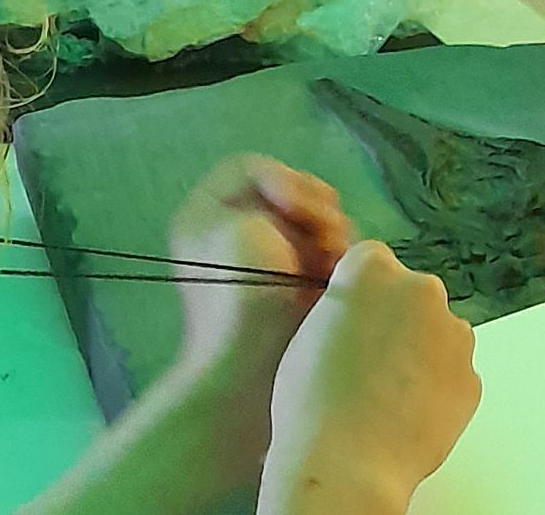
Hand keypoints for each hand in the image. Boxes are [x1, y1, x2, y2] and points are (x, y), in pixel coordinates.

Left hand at [168, 157, 352, 491]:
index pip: (249, 168)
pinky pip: (329, 251)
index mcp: (208, 215)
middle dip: (313, 208)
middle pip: (290, 191)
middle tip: (323, 233)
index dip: (279, 178)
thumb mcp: (235, 223)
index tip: (294, 206)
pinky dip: (336, 257)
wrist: (252, 375)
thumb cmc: (236, 297)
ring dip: (330, 233)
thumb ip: (268, 187)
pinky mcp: (300, 285)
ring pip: (316, 220)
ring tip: (328, 260)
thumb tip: (304, 203)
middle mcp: (237, 232)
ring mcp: (272, 260)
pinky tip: (333, 274)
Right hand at [259, 242, 479, 514]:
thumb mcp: (307, 333)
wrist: (346, 465)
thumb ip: (342, 306)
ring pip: (438, 333)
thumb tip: (357, 313)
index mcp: (372, 269)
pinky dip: (438, 388)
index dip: (362, 295)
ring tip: (388, 394)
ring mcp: (452, 332)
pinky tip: (407, 413)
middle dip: (397, 320)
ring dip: (422, 352)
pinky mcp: (471, 376)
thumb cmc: (313, 406)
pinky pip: (454, 373)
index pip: (372, 262)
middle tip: (370, 362)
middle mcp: (420, 289)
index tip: (355, 320)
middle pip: (411, 294)